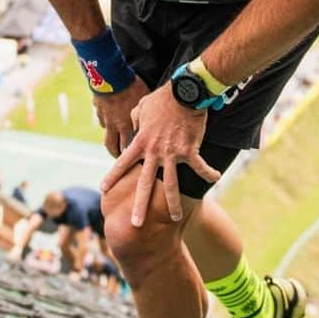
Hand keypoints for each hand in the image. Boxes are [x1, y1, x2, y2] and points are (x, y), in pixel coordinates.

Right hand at [93, 76, 150, 155]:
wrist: (110, 76)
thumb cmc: (131, 86)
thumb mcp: (143, 100)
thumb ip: (143, 114)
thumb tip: (149, 120)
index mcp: (126, 125)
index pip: (126, 147)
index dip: (129, 154)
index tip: (133, 157)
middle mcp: (113, 125)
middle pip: (111, 146)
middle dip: (115, 153)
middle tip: (119, 157)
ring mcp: (104, 117)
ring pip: (106, 132)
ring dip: (110, 136)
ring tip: (114, 138)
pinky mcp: (97, 108)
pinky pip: (101, 117)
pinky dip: (105, 120)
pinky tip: (110, 116)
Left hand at [100, 84, 219, 225]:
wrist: (183, 93)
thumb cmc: (162, 98)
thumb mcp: (142, 105)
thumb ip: (135, 118)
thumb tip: (135, 124)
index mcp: (141, 142)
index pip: (122, 162)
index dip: (112, 176)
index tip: (103, 189)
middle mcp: (154, 152)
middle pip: (144, 184)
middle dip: (140, 206)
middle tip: (135, 224)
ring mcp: (172, 154)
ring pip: (171, 185)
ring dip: (174, 204)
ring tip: (175, 218)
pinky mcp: (190, 151)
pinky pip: (200, 167)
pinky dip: (208, 173)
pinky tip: (215, 178)